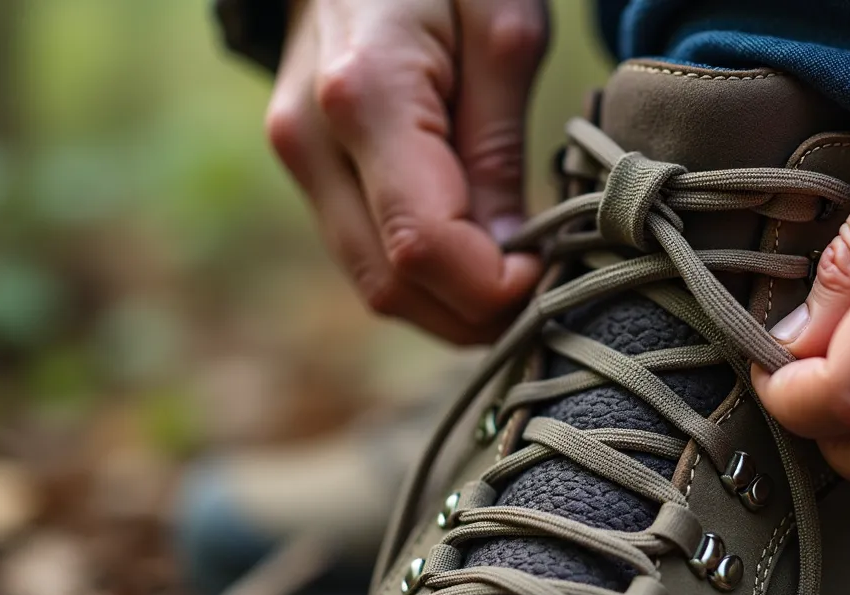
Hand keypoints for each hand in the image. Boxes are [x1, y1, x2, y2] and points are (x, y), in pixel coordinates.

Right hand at [266, 0, 546, 343]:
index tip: (550, 270)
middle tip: (546, 292)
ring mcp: (299, 159)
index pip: (422, 244)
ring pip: (373, 284)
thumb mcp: (503, 27)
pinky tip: (477, 257)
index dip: (490, 286)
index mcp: (366, 96)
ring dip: (450, 304)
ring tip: (519, 279)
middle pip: (391, 285)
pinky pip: (365, 254)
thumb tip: (510, 252)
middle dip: (474, 312)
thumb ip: (500, 145)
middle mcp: (313, 141)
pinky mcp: (308, 170)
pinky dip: (424, 277)